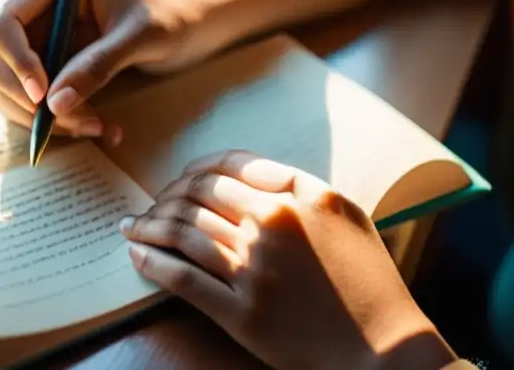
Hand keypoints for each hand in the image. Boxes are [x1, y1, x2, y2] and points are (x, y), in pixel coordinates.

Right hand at [0, 0, 226, 140]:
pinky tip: (98, 124)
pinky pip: (25, 101)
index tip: (43, 95)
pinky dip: (53, 121)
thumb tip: (52, 105)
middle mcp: (29, 6)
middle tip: (79, 122)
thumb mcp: (142, 38)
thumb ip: (97, 66)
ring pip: (2, 87)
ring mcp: (32, 38)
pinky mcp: (42, 66)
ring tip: (98, 126)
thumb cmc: (172, 17)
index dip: (12, 61)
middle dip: (26, 98)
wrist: (194, 27)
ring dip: (42, 117)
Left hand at [118, 151, 457, 369]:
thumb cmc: (368, 278)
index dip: (194, 170)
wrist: (381, 348)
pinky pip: (182, 279)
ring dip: (148, 227)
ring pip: (182, 233)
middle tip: (150, 206)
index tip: (180, 179)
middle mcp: (270, 225)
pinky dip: (153, 264)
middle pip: (196, 196)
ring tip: (132, 228)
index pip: (226, 166)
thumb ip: (297, 185)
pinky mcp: (239, 313)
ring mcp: (252, 270)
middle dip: (165, 197)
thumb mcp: (343, 212)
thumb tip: (247, 174)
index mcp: (296, 196)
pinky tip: (138, 257)